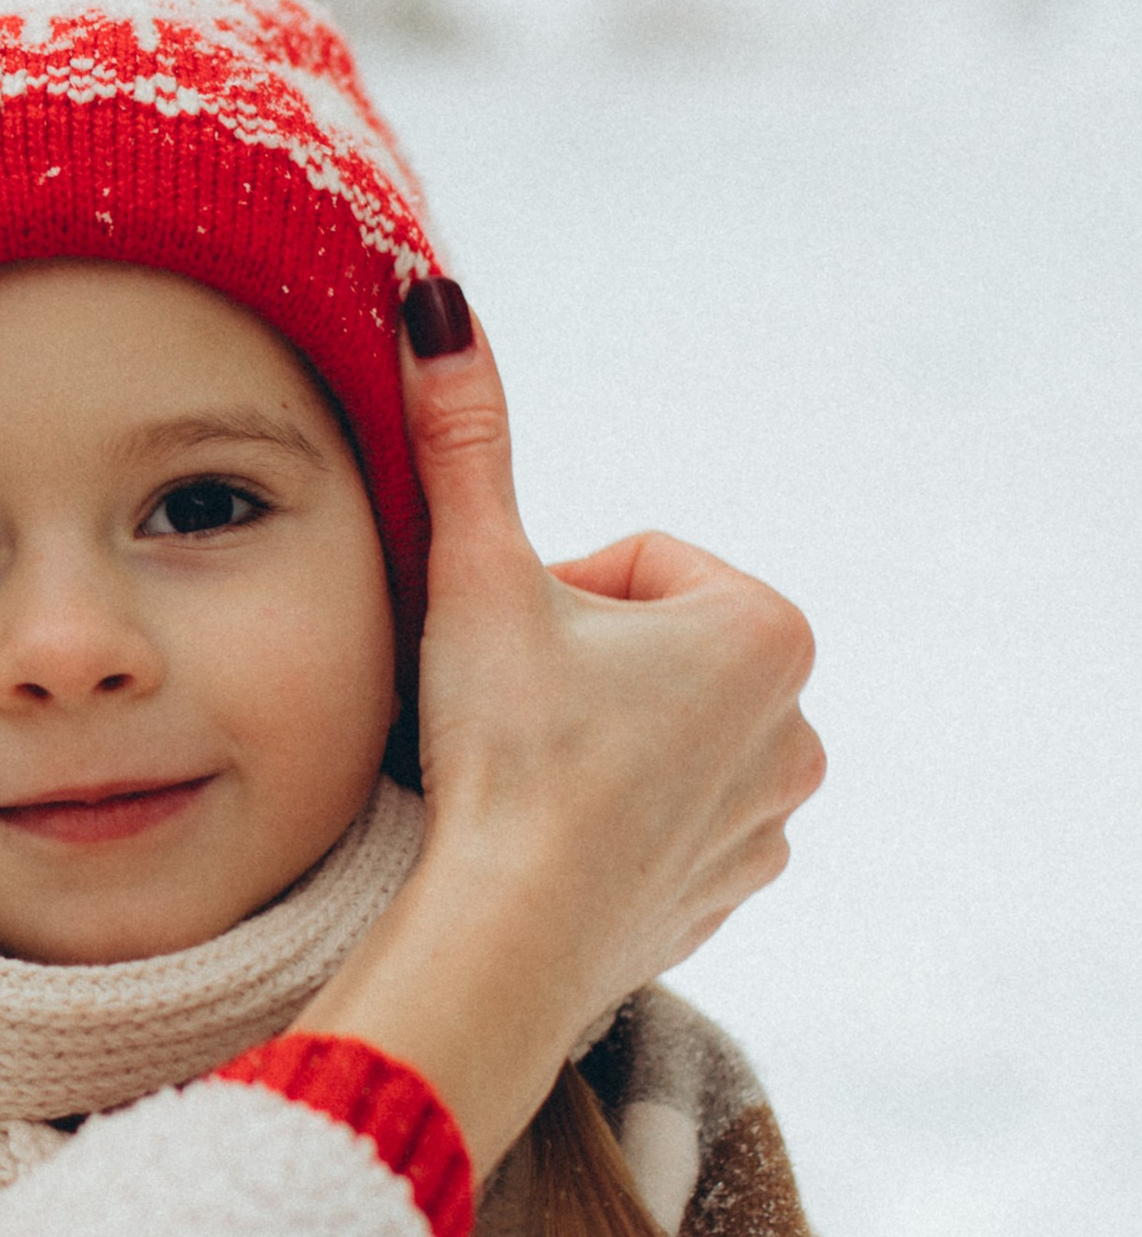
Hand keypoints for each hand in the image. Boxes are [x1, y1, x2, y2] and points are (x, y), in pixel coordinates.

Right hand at [304, 295, 821, 1173]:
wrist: (506, 937)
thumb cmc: (506, 750)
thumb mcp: (480, 573)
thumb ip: (467, 436)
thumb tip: (438, 299)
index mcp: (767, 629)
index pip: (629, 565)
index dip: (545, 596)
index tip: (510, 655)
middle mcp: (799, 723)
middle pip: (644, 647)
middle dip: (572, 667)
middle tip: (507, 717)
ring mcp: (770, 816)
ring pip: (649, 730)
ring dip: (588, 738)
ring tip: (526, 782)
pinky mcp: (730, 889)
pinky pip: (658, 819)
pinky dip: (604, 817)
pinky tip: (548, 837)